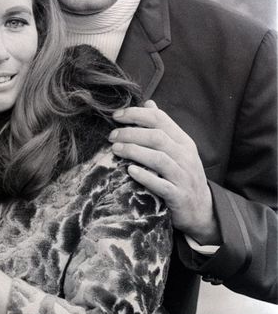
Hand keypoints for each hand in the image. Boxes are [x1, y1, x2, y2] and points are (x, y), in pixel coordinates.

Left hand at [108, 100, 218, 244]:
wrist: (202, 209)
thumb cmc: (183, 175)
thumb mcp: (178, 149)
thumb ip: (163, 127)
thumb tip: (148, 103)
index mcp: (184, 141)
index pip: (160, 119)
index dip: (136, 114)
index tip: (116, 115)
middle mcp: (186, 156)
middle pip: (157, 137)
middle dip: (130, 133)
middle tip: (111, 135)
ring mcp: (183, 176)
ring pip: (158, 159)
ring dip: (134, 151)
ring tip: (115, 149)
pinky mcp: (178, 196)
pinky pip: (161, 185)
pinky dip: (144, 176)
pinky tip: (129, 171)